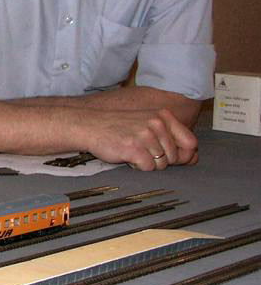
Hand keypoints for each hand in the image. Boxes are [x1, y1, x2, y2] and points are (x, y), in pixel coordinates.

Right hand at [81, 108, 198, 170]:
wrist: (90, 125)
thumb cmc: (119, 127)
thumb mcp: (147, 124)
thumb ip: (171, 137)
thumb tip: (194, 157)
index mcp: (163, 116)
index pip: (191, 142)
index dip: (184, 154)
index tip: (171, 156)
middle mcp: (157, 124)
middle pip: (175, 157)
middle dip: (161, 160)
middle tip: (144, 151)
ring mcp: (146, 136)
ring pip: (162, 164)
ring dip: (148, 163)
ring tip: (134, 151)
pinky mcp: (135, 148)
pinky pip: (148, 168)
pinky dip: (138, 166)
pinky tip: (127, 156)